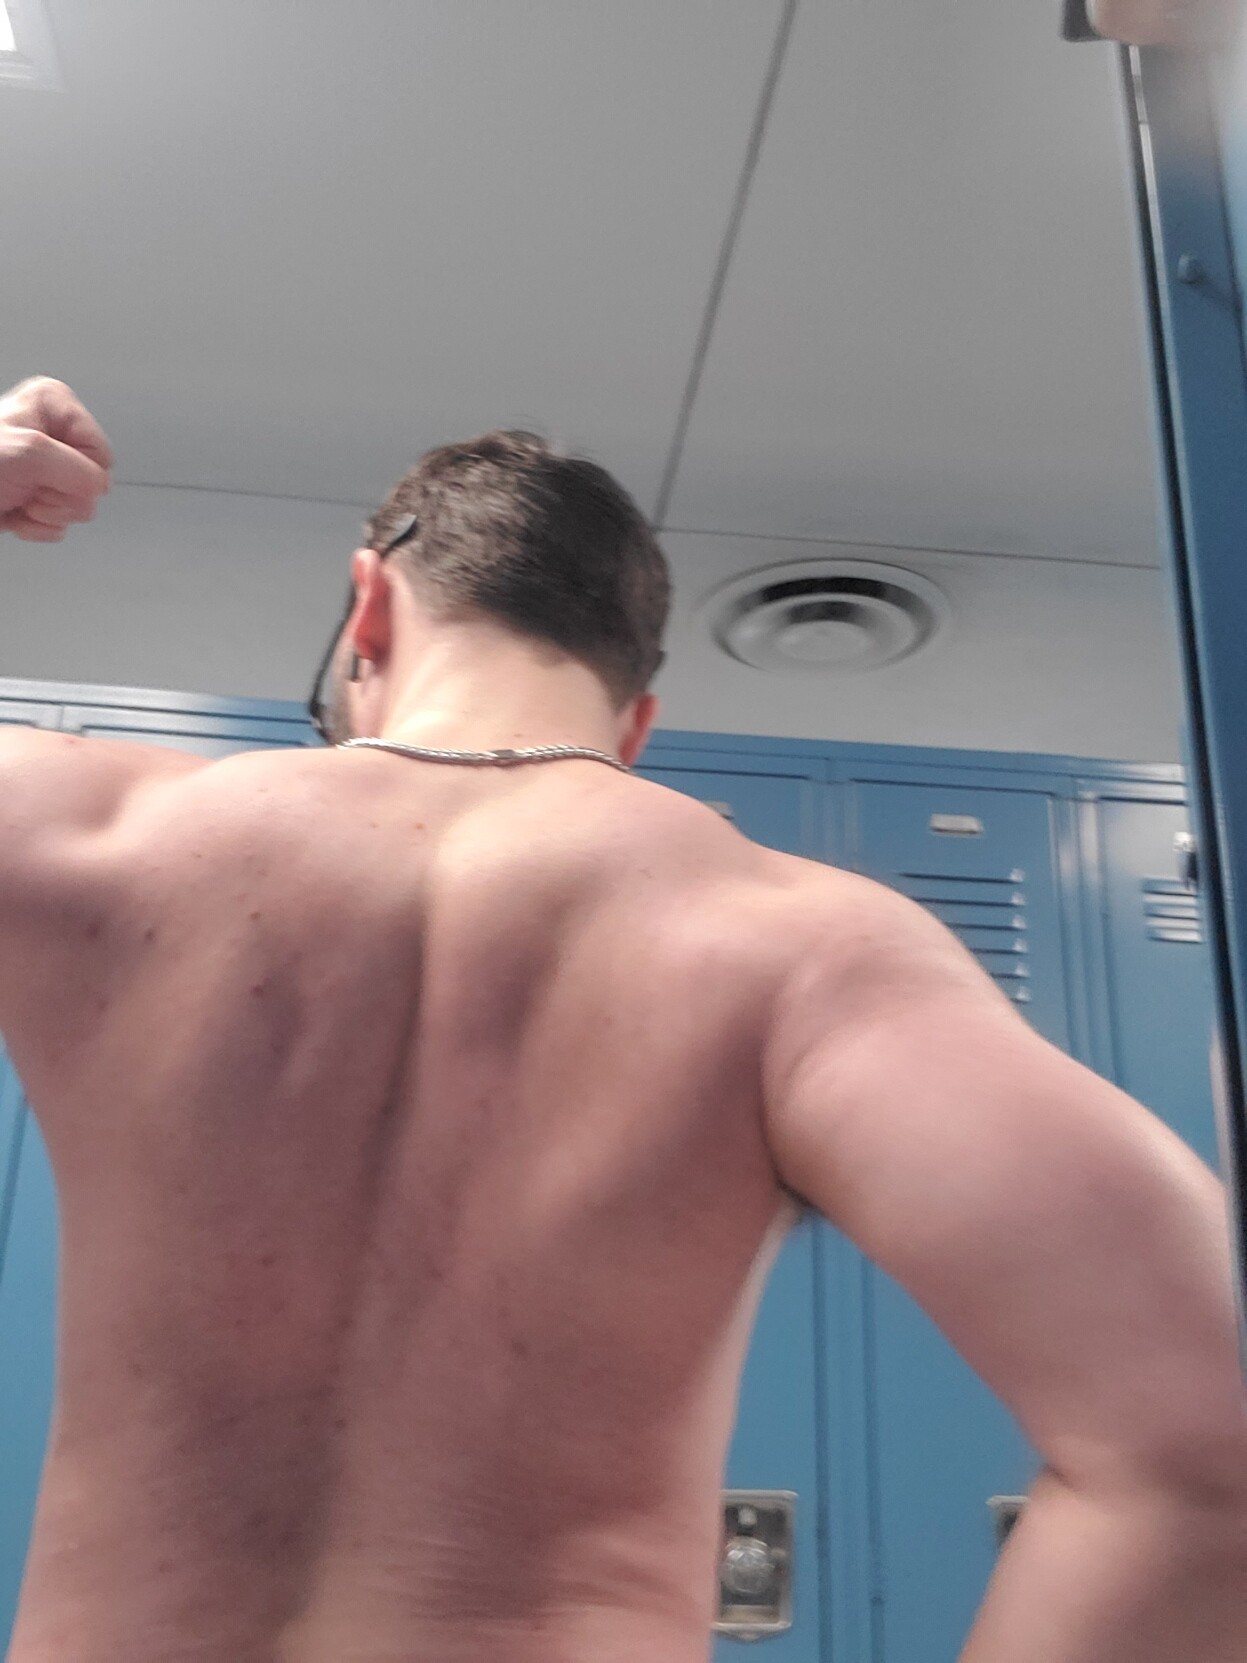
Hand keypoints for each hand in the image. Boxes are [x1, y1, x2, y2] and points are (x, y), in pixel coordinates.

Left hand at [0, 376, 112, 541]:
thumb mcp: (27, 452)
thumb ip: (75, 468)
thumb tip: (99, 487)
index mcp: (54, 407)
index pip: (100, 453)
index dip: (77, 471)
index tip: (45, 471)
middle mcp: (52, 436)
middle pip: (90, 483)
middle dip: (58, 495)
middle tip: (27, 487)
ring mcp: (44, 470)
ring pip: (77, 507)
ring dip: (45, 512)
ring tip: (16, 498)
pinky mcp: (36, 497)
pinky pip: (59, 524)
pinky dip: (35, 526)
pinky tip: (14, 512)